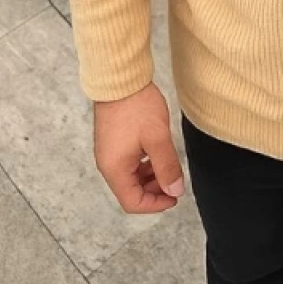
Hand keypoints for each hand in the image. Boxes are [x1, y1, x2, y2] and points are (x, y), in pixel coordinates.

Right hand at [93, 81, 185, 213]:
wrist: (120, 79)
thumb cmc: (137, 107)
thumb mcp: (158, 139)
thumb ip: (167, 167)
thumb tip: (175, 191)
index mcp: (114, 169)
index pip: (132, 202)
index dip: (155, 204)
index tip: (175, 197)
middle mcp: (107, 164)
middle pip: (131, 191)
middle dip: (154, 191)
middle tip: (174, 181)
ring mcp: (108, 153)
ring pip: (131, 177)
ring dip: (150, 177)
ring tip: (168, 166)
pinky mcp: (112, 142)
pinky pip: (128, 164)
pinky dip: (144, 165)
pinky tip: (157, 154)